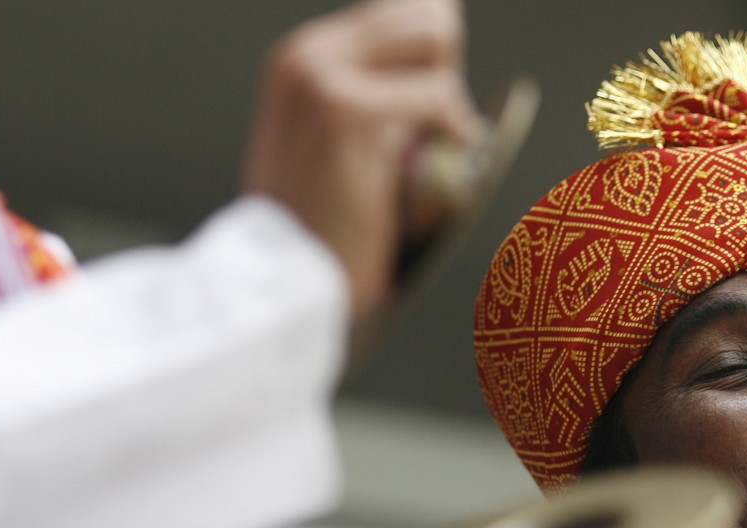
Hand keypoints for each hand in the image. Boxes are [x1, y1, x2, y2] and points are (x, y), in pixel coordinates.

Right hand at [241, 0, 479, 318]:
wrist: (290, 281)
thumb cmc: (329, 228)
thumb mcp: (353, 144)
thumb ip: (388, 97)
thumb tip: (448, 52)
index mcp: (307, 58)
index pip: (401, 11)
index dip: (437, 54)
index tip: (442, 107)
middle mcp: (307, 54)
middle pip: (425, 13)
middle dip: (448, 68)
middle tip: (442, 131)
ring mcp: (319, 75)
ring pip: (434, 38)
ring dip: (450, 96)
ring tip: (439, 148)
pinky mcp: (341, 108)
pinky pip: (438, 93)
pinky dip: (456, 129)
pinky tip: (447, 162)